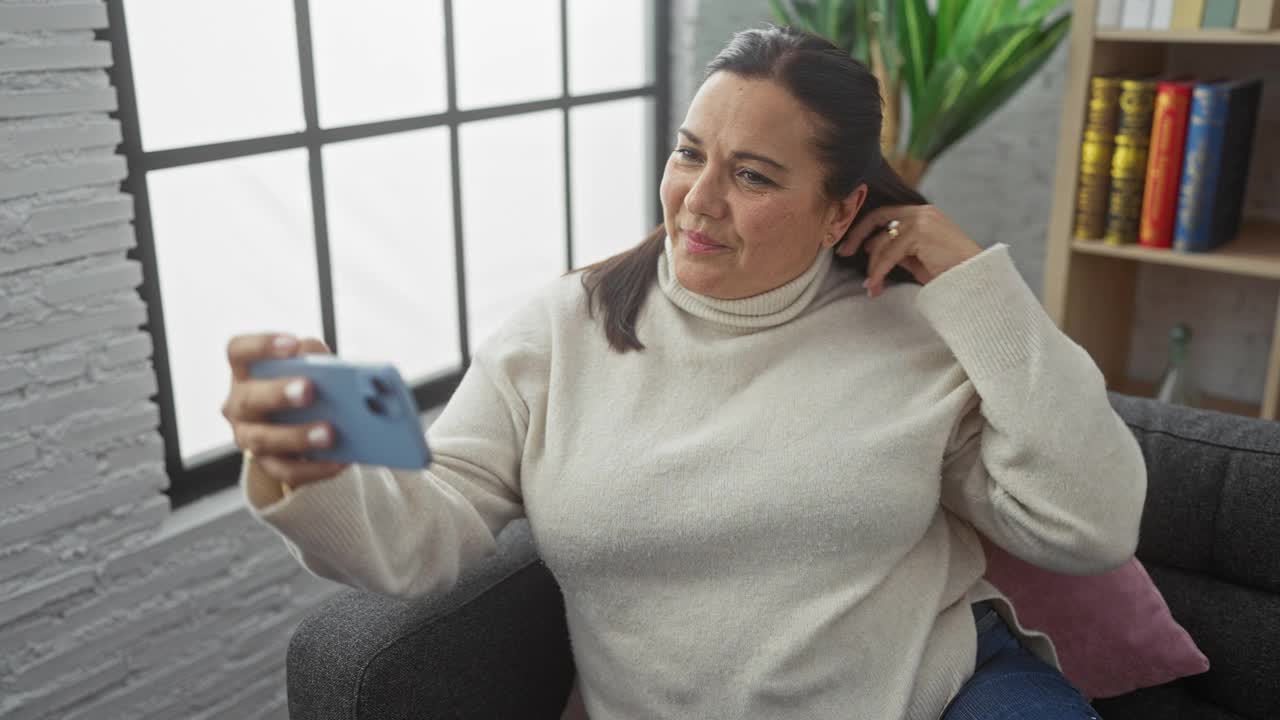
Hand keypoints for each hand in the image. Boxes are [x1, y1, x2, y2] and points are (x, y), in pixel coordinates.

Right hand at [222, 333, 348, 488]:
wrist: (298, 433)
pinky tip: (339, 461)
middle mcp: (239, 404)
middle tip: (309, 389)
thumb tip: (335, 369)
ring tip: (330, 433)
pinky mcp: (267, 465)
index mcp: (246, 372)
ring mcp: (248, 437)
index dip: (261, 345)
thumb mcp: (309, 369)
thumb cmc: (304, 388)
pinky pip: (287, 471)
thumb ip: (315, 360)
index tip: (292, 343)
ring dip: (297, 436)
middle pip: (249, 398)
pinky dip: (315, 467)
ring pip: (264, 439)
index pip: (238, 351)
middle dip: (279, 394)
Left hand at [836, 205, 982, 298]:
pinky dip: (879, 271)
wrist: (974, 279)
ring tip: (871, 286)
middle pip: (878, 217)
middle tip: (843, 253)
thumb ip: (898, 249)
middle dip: (856, 235)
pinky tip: (875, 285)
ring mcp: (922, 220)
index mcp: (923, 214)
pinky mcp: (921, 233)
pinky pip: (890, 253)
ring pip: (882, 241)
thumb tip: (872, 248)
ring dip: (873, 267)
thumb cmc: (949, 272)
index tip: (851, 247)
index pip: (885, 214)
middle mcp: (922, 212)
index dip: (864, 229)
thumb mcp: (918, 258)